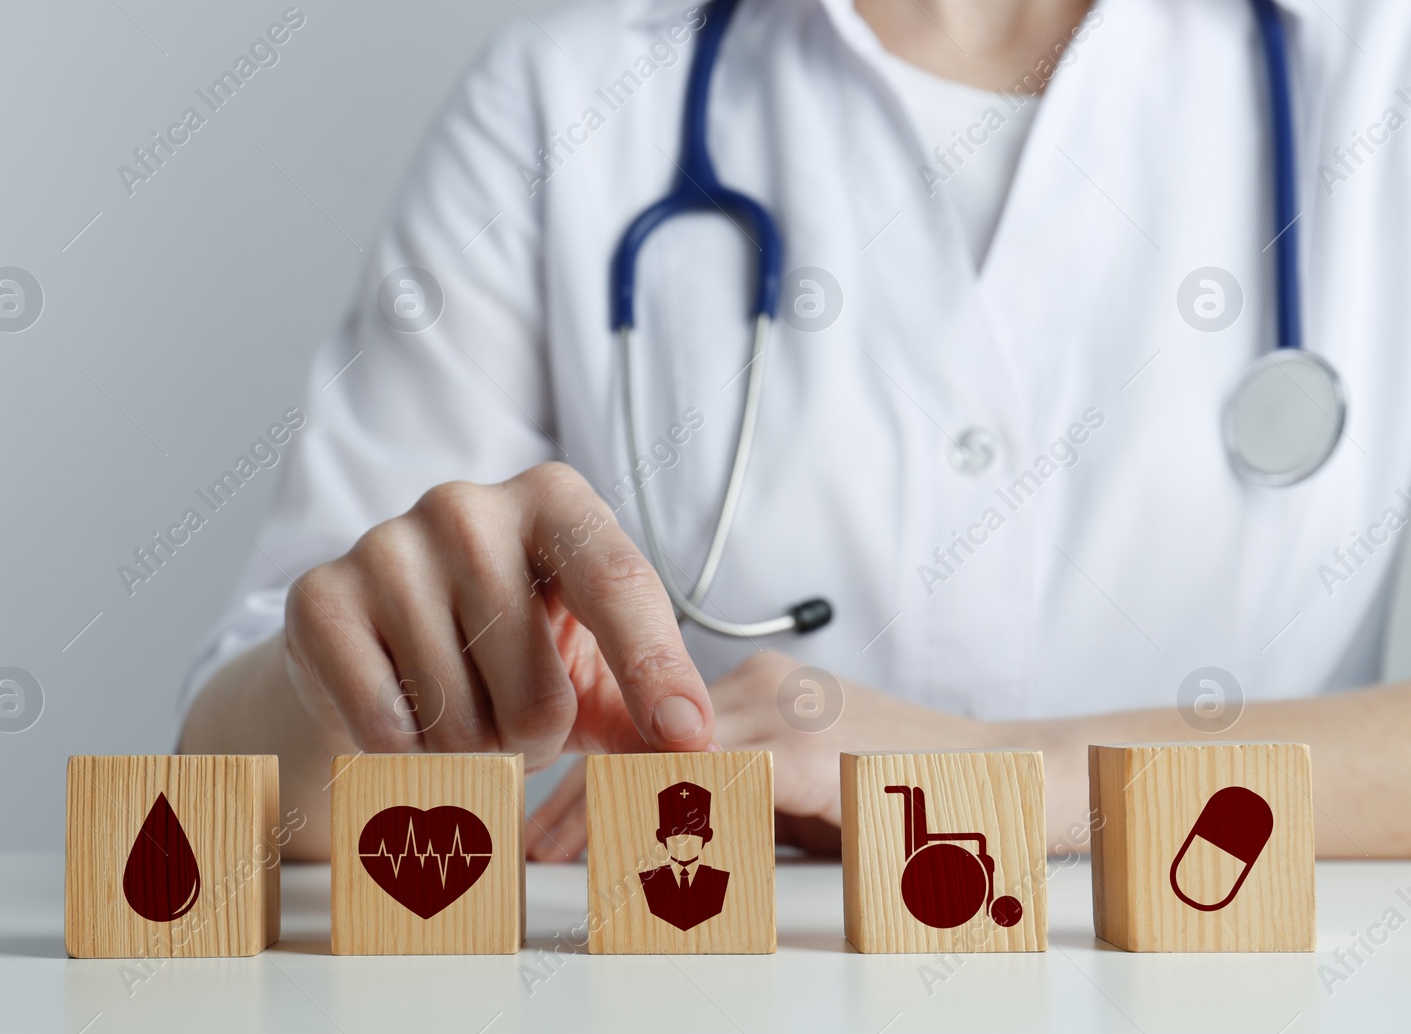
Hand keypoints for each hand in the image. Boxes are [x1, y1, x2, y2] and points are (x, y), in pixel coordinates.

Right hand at [281, 462, 715, 769]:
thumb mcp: (593, 671)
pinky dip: (407, 756)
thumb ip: (652, 711)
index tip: (687, 738)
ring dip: (473, 752)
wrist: (378, 652)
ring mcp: (386, 545)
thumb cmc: (511, 655)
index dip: (656, 669)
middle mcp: (467, 505)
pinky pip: (388, 727)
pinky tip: (403, 718)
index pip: (619, 584)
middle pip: (537, 684)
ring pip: (460, 718)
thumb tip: (701, 759)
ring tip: (461, 717)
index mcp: (555, 501)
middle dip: (537, 738)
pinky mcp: (319, 599)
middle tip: (518, 725)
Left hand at [526, 650, 995, 859]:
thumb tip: (662, 831)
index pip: (646, 727)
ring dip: (604, 811)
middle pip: (639, 739)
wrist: (1017, 770)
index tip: (542, 821)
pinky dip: (668, 817)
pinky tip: (630, 848)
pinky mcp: (812, 752)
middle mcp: (761, 687)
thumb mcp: (812, 781)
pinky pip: (722, 784)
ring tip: (553, 858)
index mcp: (756, 687)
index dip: (588, 776)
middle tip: (528, 849)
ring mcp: (787, 713)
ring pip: (665, 759)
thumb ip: (742, 790)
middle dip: (579, 798)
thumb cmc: (914, 782)